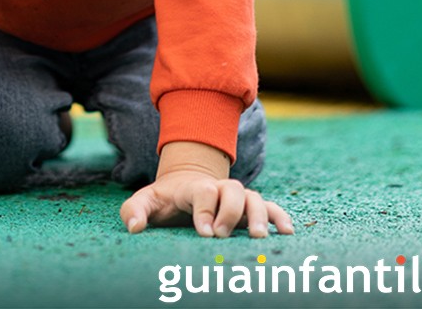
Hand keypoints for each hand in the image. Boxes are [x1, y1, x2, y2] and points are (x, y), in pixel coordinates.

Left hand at [120, 171, 293, 237]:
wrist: (186, 184)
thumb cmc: (166, 199)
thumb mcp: (146, 200)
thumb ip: (134, 210)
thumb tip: (134, 227)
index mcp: (194, 187)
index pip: (203, 192)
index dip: (206, 210)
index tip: (204, 232)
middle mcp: (219, 189)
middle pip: (232, 190)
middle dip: (230, 211)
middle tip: (222, 235)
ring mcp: (236, 197)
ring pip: (253, 197)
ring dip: (259, 215)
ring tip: (258, 237)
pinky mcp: (249, 208)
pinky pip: (270, 207)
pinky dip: (280, 217)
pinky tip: (287, 232)